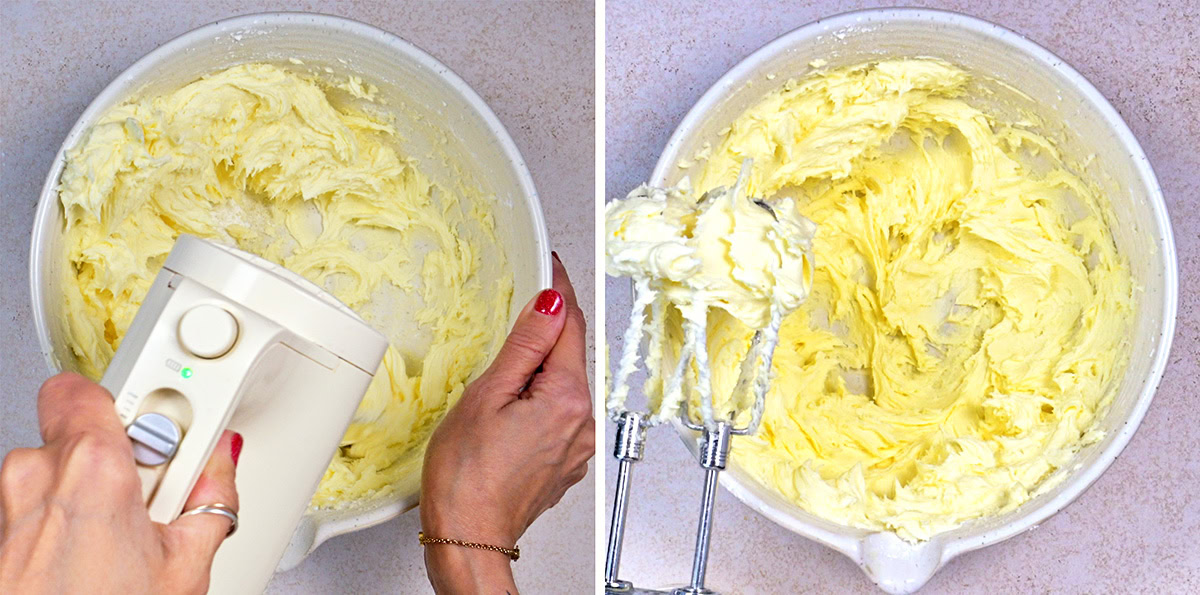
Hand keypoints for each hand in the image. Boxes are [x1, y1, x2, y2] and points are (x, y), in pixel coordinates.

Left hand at [0, 373, 239, 593]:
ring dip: (92, 492)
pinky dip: (67, 523)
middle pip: (82, 430)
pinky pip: (37, 508)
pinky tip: (95, 559)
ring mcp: (7, 507)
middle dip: (122, 455)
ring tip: (127, 538)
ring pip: (58, 471)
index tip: (175, 437)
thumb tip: (218, 467)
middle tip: (157, 494)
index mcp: (91, 466)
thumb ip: (211, 496)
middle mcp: (36, 474)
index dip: (140, 409)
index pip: (94, 387)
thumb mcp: (188, 565)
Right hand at [421, 254, 594, 593]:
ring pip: (564, 386)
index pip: (570, 325)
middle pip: (570, 355)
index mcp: (566, 399)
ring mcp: (575, 445)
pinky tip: (510, 408)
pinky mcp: (564, 462)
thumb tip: (549, 304)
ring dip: (540, 369)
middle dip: (547, 331)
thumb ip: (524, 346)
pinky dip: (539, 400)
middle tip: (519, 310)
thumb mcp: (487, 396)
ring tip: (503, 376)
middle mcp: (581, 422)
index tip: (549, 266)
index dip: (558, 290)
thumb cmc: (466, 479)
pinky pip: (558, 414)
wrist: (468, 539)